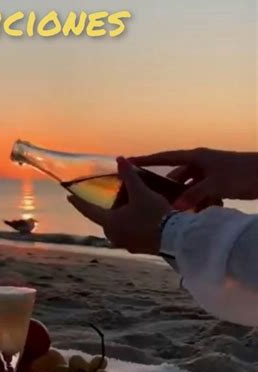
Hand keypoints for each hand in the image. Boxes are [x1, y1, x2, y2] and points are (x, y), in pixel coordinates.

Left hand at [67, 157, 170, 254]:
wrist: (176, 238)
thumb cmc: (155, 214)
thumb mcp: (141, 192)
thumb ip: (129, 176)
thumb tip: (120, 159)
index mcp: (110, 223)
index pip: (89, 210)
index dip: (79, 202)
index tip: (69, 198)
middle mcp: (114, 236)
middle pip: (105, 220)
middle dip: (105, 211)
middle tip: (107, 201)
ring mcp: (126, 245)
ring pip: (117, 229)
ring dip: (119, 219)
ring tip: (126, 209)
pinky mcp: (138, 249)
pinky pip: (129, 235)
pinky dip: (131, 226)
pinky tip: (140, 221)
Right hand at [130, 148, 257, 209]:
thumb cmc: (243, 172)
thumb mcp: (216, 184)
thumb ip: (194, 196)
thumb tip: (175, 208)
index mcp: (195, 157)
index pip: (163, 157)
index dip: (145, 160)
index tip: (128, 162)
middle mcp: (199, 164)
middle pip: (175, 178)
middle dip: (167, 191)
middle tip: (153, 203)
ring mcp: (208, 173)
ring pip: (188, 189)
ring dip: (186, 201)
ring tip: (178, 213)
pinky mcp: (216, 183)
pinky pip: (200, 195)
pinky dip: (199, 204)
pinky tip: (199, 214)